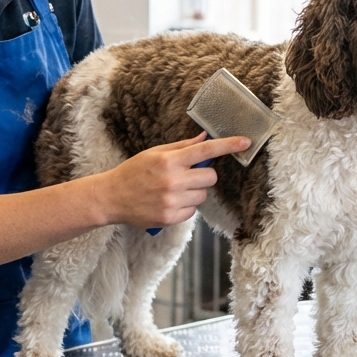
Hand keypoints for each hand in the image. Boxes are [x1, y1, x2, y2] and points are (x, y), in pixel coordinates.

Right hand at [95, 133, 249, 227]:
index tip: (245, 142)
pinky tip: (168, 203)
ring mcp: (172, 201)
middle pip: (210, 177)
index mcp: (170, 161)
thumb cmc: (133, 172)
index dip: (228, 145)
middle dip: (203, 176)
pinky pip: (193, 211)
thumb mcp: (155, 153)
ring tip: (174, 191)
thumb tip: (205, 138)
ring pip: (203, 196)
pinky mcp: (170, 218)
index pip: (206, 150)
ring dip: (194, 192)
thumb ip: (182, 147)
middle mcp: (173, 181)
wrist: (111, 197)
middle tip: (187, 176)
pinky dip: (185, 207)